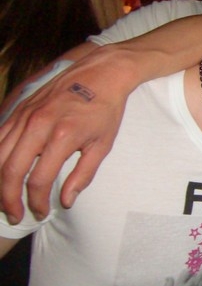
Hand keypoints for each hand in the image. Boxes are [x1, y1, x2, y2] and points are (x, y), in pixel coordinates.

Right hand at [0, 46, 131, 223]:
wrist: (102, 72)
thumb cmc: (106, 109)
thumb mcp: (103, 144)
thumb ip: (83, 175)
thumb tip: (67, 201)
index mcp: (62, 136)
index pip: (39, 180)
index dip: (37, 202)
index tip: (42, 212)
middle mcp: (38, 125)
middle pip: (10, 171)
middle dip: (8, 198)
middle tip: (15, 214)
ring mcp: (25, 115)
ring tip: (5, 197)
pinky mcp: (19, 108)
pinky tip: (3, 171)